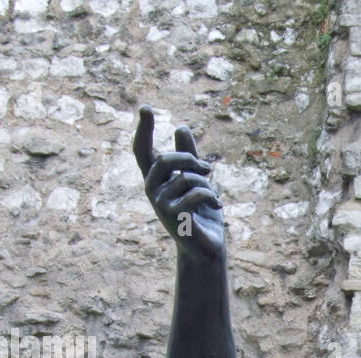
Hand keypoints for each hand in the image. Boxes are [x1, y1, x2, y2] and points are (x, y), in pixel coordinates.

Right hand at [134, 105, 224, 261]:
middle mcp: (152, 190)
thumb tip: (180, 126)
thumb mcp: (196, 181)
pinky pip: (196, 193)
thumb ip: (189, 157)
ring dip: (206, 184)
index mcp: (155, 180)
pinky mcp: (174, 216)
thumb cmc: (201, 214)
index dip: (143, 130)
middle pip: (164, 159)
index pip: (142, 151)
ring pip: (186, 177)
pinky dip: (211, 197)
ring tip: (214, 196)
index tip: (146, 107)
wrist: (206, 248)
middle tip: (207, 168)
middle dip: (189, 158)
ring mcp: (160, 204)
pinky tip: (218, 205)